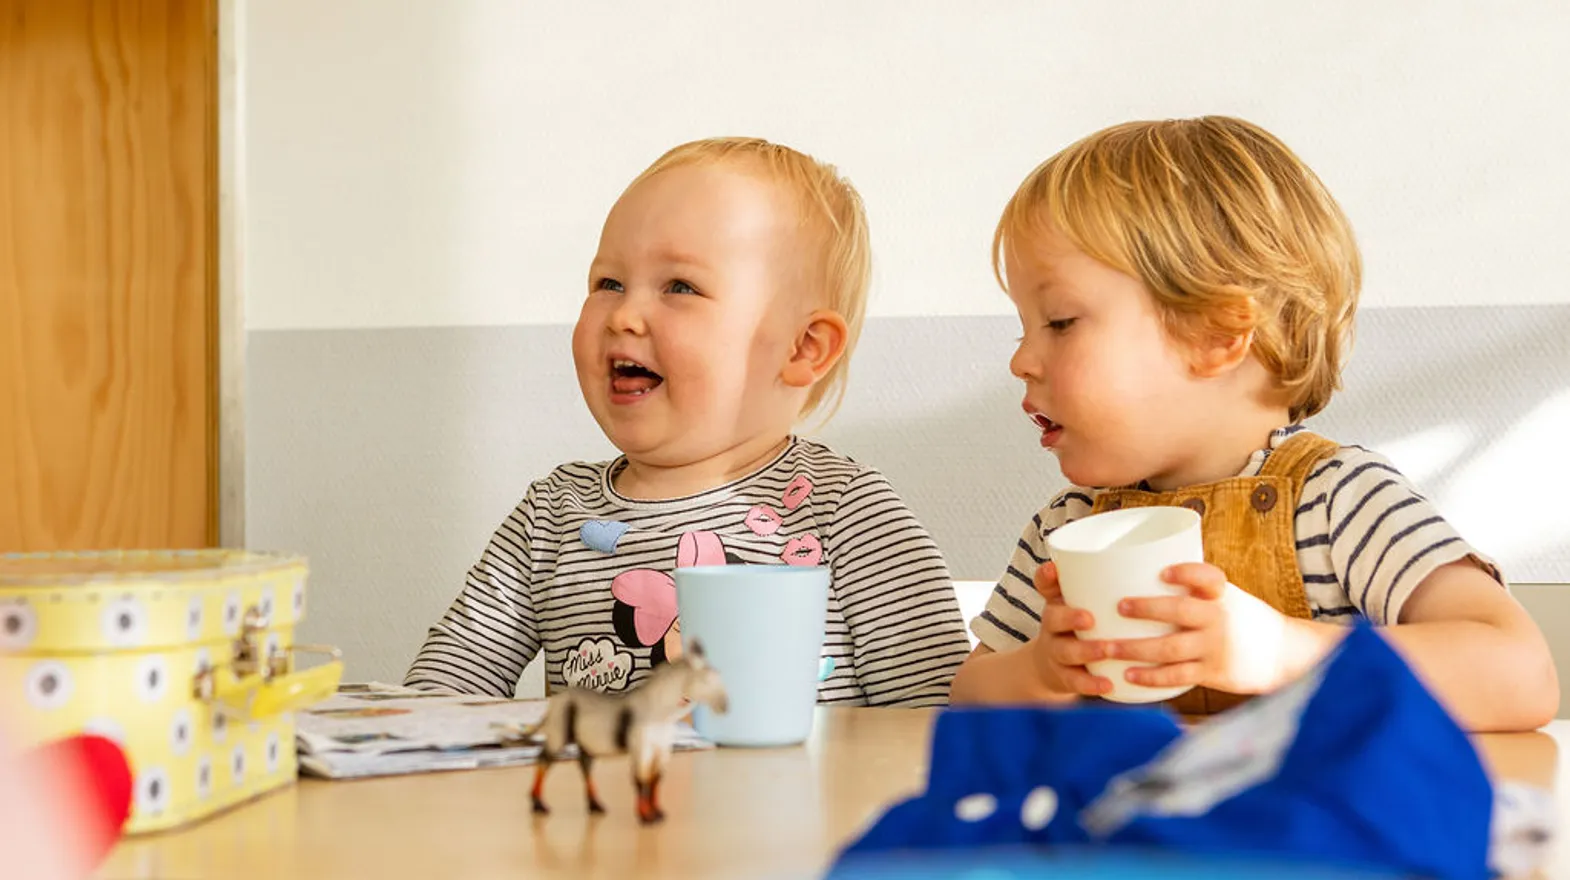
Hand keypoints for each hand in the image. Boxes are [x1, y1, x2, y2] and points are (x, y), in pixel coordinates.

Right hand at [1025, 561, 1114, 698]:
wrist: (1051, 667)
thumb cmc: (1079, 628)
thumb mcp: (1082, 602)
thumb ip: (1106, 585)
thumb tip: (1153, 557)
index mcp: (1058, 603)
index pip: (1045, 585)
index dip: (1047, 577)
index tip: (1053, 569)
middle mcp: (1052, 626)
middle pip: (1053, 618)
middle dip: (1069, 617)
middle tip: (1089, 617)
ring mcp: (1057, 653)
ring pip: (1066, 651)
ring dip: (1086, 650)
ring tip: (1107, 650)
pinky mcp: (1064, 678)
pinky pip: (1075, 682)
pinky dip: (1091, 684)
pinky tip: (1109, 684)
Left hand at [1105, 562, 1291, 694]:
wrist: (1284, 653)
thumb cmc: (1242, 620)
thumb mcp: (1227, 597)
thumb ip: (1194, 590)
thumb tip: (1140, 575)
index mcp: (1221, 594)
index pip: (1207, 576)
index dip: (1186, 572)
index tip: (1163, 573)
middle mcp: (1219, 618)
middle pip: (1180, 610)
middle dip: (1146, 609)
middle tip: (1119, 608)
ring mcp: (1216, 646)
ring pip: (1170, 648)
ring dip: (1135, 649)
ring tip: (1108, 648)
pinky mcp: (1214, 672)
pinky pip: (1177, 675)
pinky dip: (1151, 677)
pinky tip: (1129, 676)